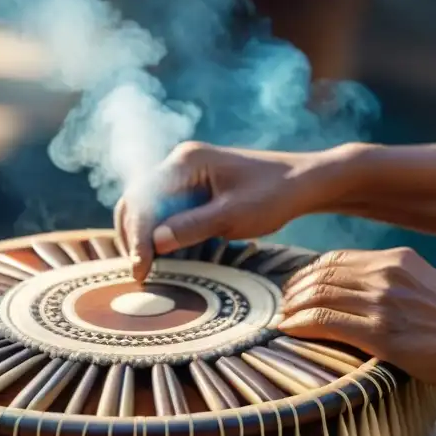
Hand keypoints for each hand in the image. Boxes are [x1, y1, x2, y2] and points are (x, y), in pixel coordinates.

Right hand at [115, 141, 345, 281]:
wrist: (303, 183)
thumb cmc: (274, 194)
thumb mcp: (234, 215)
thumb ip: (192, 226)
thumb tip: (153, 242)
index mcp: (186, 161)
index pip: (146, 199)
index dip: (139, 236)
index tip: (140, 269)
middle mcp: (179, 164)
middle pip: (137, 200)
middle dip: (132, 236)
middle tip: (138, 274)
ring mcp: (185, 177)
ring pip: (147, 208)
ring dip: (141, 237)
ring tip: (143, 270)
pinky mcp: (193, 191)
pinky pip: (165, 213)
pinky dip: (158, 235)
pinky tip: (159, 258)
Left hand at [278, 248, 435, 392]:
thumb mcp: (425, 286)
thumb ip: (394, 284)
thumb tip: (361, 297)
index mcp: (397, 260)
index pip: (337, 259)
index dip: (309, 273)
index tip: (297, 289)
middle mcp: (386, 273)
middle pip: (321, 274)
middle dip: (295, 291)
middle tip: (284, 306)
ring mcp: (382, 302)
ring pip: (317, 295)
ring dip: (293, 308)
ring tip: (284, 320)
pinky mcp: (380, 332)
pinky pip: (324, 321)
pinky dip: (300, 324)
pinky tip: (289, 330)